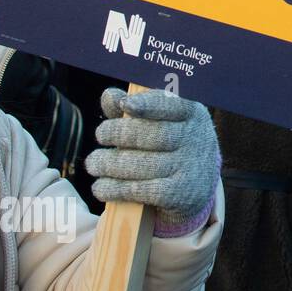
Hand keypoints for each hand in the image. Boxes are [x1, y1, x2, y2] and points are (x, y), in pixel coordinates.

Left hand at [85, 89, 220, 237]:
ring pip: (142, 165)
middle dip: (118, 133)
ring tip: (93, 164)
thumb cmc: (170, 143)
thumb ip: (134, 107)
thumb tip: (110, 96)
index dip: (148, 104)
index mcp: (192, 114)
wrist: (197, 185)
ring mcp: (190, 167)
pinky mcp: (180, 194)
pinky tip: (101, 187)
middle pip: (152, 134)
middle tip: (100, 135)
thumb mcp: (161, 120)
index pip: (172, 106)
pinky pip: (141, 190)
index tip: (125, 105)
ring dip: (109, 164)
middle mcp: (197, 139)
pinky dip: (115, 189)